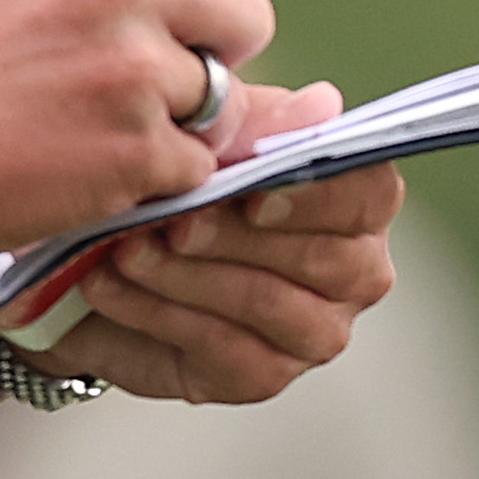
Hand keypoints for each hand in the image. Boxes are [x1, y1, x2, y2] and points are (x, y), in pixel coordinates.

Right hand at [0, 0, 273, 254]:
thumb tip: (294, 72)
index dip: (189, 19)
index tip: (136, 42)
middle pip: (245, 21)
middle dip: (212, 62)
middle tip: (146, 90)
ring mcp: (137, 68)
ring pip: (223, 105)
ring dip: (175, 129)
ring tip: (97, 131)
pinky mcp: (137, 145)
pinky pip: (195, 168)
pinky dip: (154, 182)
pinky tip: (91, 167)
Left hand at [60, 89, 402, 404]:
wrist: (109, 262)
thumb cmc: (180, 187)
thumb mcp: (210, 142)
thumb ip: (260, 125)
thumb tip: (320, 103)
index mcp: (356, 202)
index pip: (369, 194)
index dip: (316, 194)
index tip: (253, 194)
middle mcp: (353, 270)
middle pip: (322, 257)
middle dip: (236, 236)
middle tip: (170, 219)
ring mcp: (314, 331)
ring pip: (266, 303)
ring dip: (187, 275)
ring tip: (127, 249)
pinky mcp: (263, 375)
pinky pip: (221, 348)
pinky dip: (158, 313)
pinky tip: (112, 286)